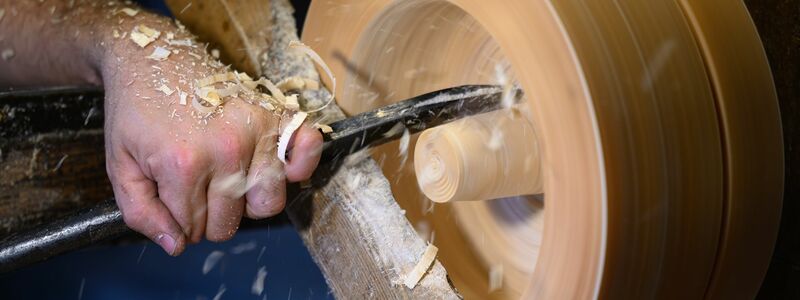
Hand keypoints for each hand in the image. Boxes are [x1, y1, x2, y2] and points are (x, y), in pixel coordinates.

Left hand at [101, 20, 321, 254]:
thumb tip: (176, 246)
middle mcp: (226, 150)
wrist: (151, 56)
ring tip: (230, 179)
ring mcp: (256, 130)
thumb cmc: (136, 110)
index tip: (172, 200)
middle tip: (197, 188)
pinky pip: (307, 151)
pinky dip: (300, 165)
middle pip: (231, 222)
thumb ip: (140, 213)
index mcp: (183, 164)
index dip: (179, 223)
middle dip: (210, 216)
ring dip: (248, 201)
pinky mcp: (275, 114)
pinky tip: (277, 167)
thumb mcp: (120, 165)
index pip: (192, 229)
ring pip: (268, 202)